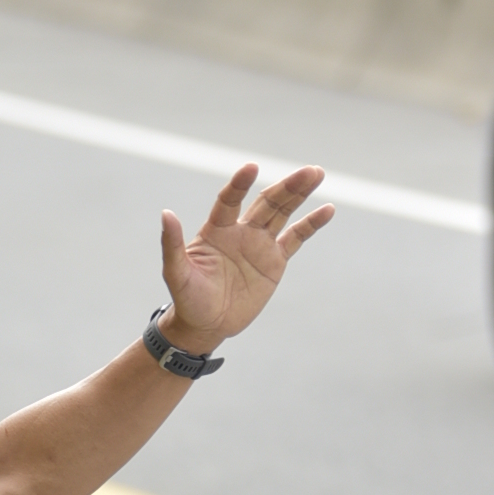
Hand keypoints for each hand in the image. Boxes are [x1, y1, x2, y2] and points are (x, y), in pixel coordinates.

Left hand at [158, 163, 332, 354]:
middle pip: (266, 202)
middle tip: (308, 172)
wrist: (206, 325)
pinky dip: (311, 224)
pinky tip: (327, 210)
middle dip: (287, 186)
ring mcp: (259, 244)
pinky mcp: (274, 261)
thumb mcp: (176, 274)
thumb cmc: (187, 300)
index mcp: (216, 230)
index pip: (230, 200)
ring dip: (299, 194)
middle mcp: (240, 231)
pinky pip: (296, 238)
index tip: (251, 168)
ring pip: (283, 212)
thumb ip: (172, 245)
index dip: (239, 185)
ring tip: (316, 174)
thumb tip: (166, 214)